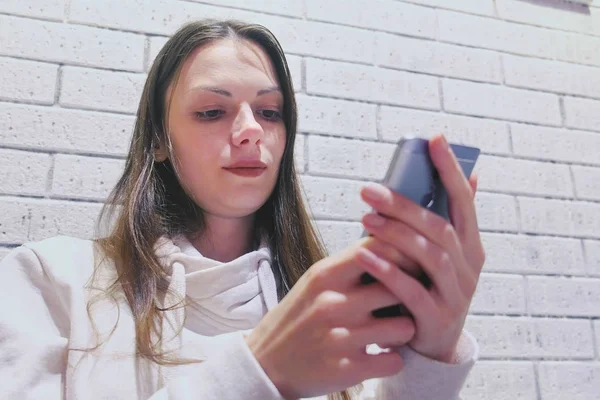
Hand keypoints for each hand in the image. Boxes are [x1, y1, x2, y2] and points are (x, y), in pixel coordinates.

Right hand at [245, 242, 415, 398]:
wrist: (266, 363)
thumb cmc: (298, 316)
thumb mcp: (316, 281)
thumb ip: (351, 263)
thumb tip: (392, 243)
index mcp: (326, 275)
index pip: (379, 250)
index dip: (403, 255)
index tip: (409, 266)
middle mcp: (333, 303)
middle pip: (399, 287)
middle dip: (409, 296)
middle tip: (407, 303)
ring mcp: (340, 337)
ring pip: (404, 327)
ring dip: (403, 331)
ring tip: (392, 332)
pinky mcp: (346, 370)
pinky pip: (394, 362)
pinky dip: (392, 360)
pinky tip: (381, 355)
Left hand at [359, 134, 484, 362]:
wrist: (433, 343)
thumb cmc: (431, 286)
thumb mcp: (442, 253)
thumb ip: (447, 218)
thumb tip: (470, 175)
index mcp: (470, 244)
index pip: (464, 200)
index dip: (450, 169)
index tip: (435, 138)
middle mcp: (469, 265)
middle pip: (439, 227)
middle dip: (404, 205)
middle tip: (369, 191)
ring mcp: (456, 292)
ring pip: (430, 255)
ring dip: (395, 234)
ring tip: (364, 219)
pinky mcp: (437, 317)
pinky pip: (412, 291)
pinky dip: (388, 271)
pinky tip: (364, 255)